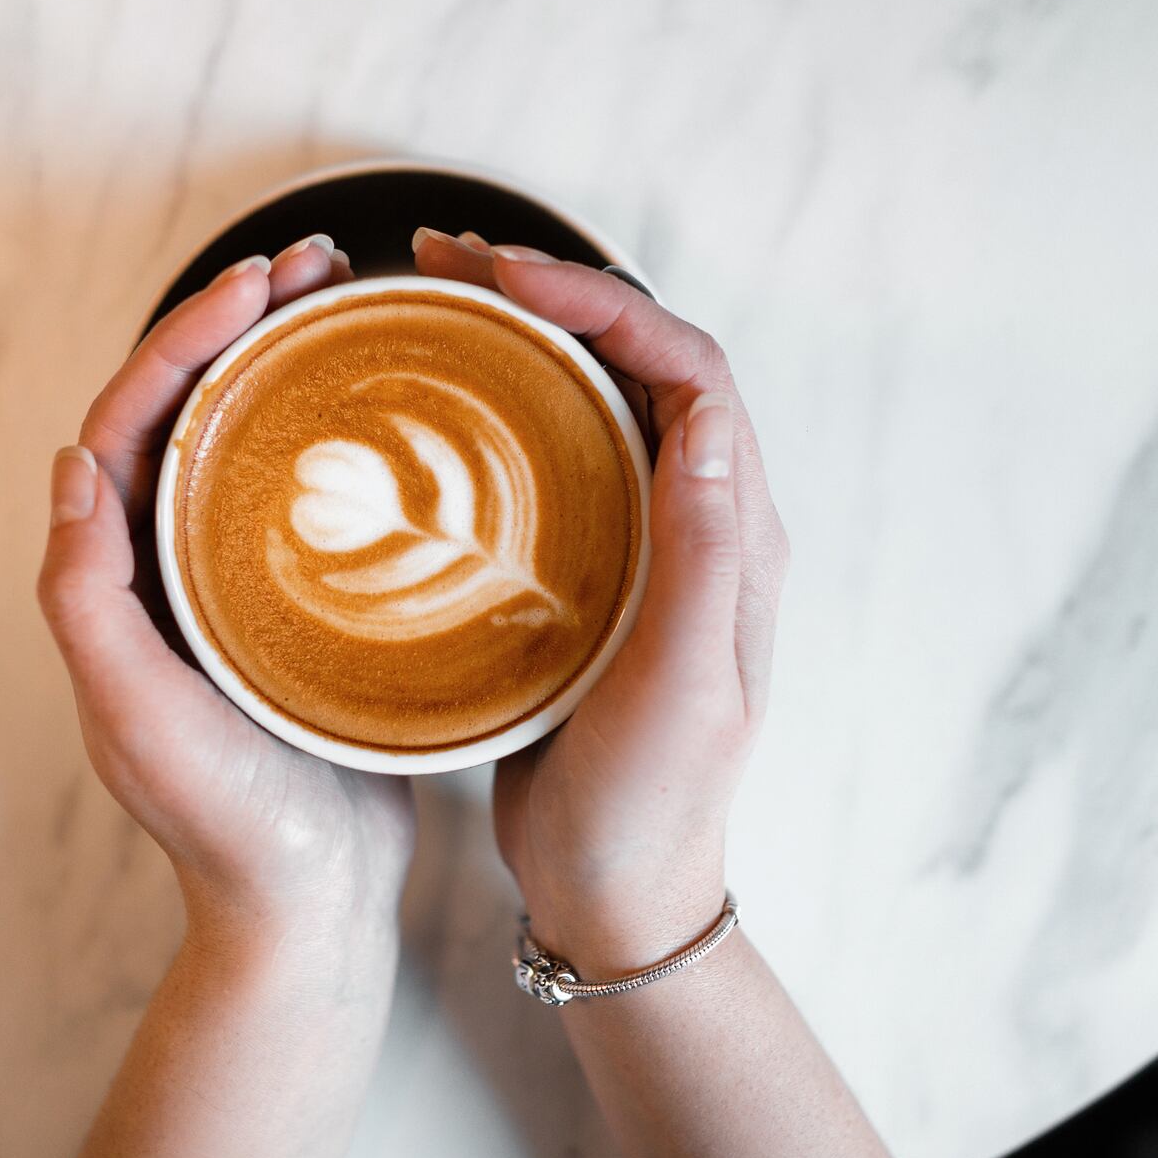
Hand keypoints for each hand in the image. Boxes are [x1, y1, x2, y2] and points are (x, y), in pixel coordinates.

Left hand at [38, 237, 413, 963]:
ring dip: (299, 365)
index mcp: (122, 577)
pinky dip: (350, 438)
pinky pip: (322, 499)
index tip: (258, 286)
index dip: (186, 339)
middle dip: (247, 325)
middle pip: (200, 413)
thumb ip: (87, 594)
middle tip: (319, 262)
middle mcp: (175, 568)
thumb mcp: (134, 711)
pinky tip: (406, 410)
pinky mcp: (311, 609)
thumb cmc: (223, 823)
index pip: (137, 423)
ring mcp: (245, 585)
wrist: (310, 906)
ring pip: (263, 445)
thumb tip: (73, 462)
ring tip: (361, 301)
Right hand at [413, 230, 790, 971]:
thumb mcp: (680, 690)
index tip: (506, 282)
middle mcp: (695, 524)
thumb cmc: (650, 806)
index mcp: (736, 537)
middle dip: (549, 296)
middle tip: (440, 261)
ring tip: (423, 302)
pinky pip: (540, 464)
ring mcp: (636, 547)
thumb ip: (701, 558)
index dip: (605, 305)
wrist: (616, 895)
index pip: (688, 373)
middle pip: (635, 366)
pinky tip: (421, 410)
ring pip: (585, 405)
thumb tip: (706, 418)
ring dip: (514, 340)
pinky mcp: (577, 577)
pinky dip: (487, 413)